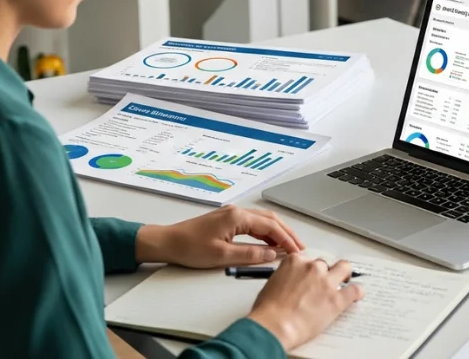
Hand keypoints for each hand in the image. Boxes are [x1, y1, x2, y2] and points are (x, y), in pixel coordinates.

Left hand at [136, 205, 305, 267]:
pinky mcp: (227, 221)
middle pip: (270, 220)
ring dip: (277, 233)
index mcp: (237, 217)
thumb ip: (249, 255)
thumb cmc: (190, 247)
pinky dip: (265, 233)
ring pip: (263, 221)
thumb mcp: (222, 256)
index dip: (286, 240)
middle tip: (299, 247)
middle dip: (287, 233)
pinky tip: (268, 244)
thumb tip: (272, 254)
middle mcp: (237, 211)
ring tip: (288, 247)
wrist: (168, 242)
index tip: (297, 251)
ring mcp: (232, 215)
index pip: (271, 227)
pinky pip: (253, 224)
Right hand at [247, 254, 364, 350]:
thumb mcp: (271, 285)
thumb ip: (284, 279)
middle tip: (323, 283)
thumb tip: (289, 285)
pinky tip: (357, 295)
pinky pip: (354, 290)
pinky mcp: (337, 299)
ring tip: (344, 281)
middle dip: (324, 272)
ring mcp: (326, 282)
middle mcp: (312, 268)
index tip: (309, 275)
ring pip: (344, 268)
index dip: (308, 269)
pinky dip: (357, 292)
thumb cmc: (267, 310)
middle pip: (324, 264)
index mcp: (294, 262)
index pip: (306, 259)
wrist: (274, 325)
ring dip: (344, 275)